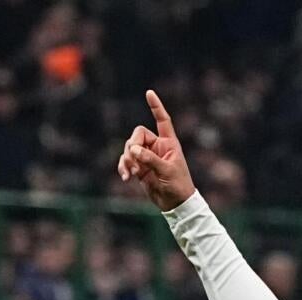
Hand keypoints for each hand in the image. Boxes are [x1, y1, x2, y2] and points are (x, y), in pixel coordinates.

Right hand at [116, 90, 195, 210]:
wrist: (175, 204)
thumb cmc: (178, 185)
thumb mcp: (166, 171)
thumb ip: (150, 159)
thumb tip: (133, 150)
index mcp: (169, 143)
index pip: (162, 120)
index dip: (156, 107)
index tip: (149, 93)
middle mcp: (157, 146)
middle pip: (137, 135)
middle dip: (132, 146)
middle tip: (134, 160)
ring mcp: (147, 157)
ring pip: (129, 148)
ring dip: (127, 159)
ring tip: (132, 173)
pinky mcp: (139, 167)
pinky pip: (125, 161)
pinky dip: (123, 167)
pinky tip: (125, 177)